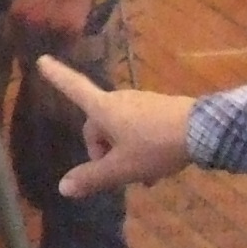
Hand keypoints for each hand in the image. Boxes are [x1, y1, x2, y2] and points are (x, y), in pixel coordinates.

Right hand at [35, 57, 196, 198]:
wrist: (203, 131)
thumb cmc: (154, 147)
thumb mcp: (121, 169)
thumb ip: (92, 178)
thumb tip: (62, 187)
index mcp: (104, 109)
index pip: (74, 88)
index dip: (57, 76)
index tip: (42, 60)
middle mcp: (120, 99)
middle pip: (99, 125)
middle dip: (103, 151)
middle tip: (118, 176)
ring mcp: (141, 102)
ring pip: (121, 129)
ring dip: (124, 152)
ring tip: (142, 176)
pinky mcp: (160, 108)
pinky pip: (139, 128)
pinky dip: (140, 147)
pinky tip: (156, 166)